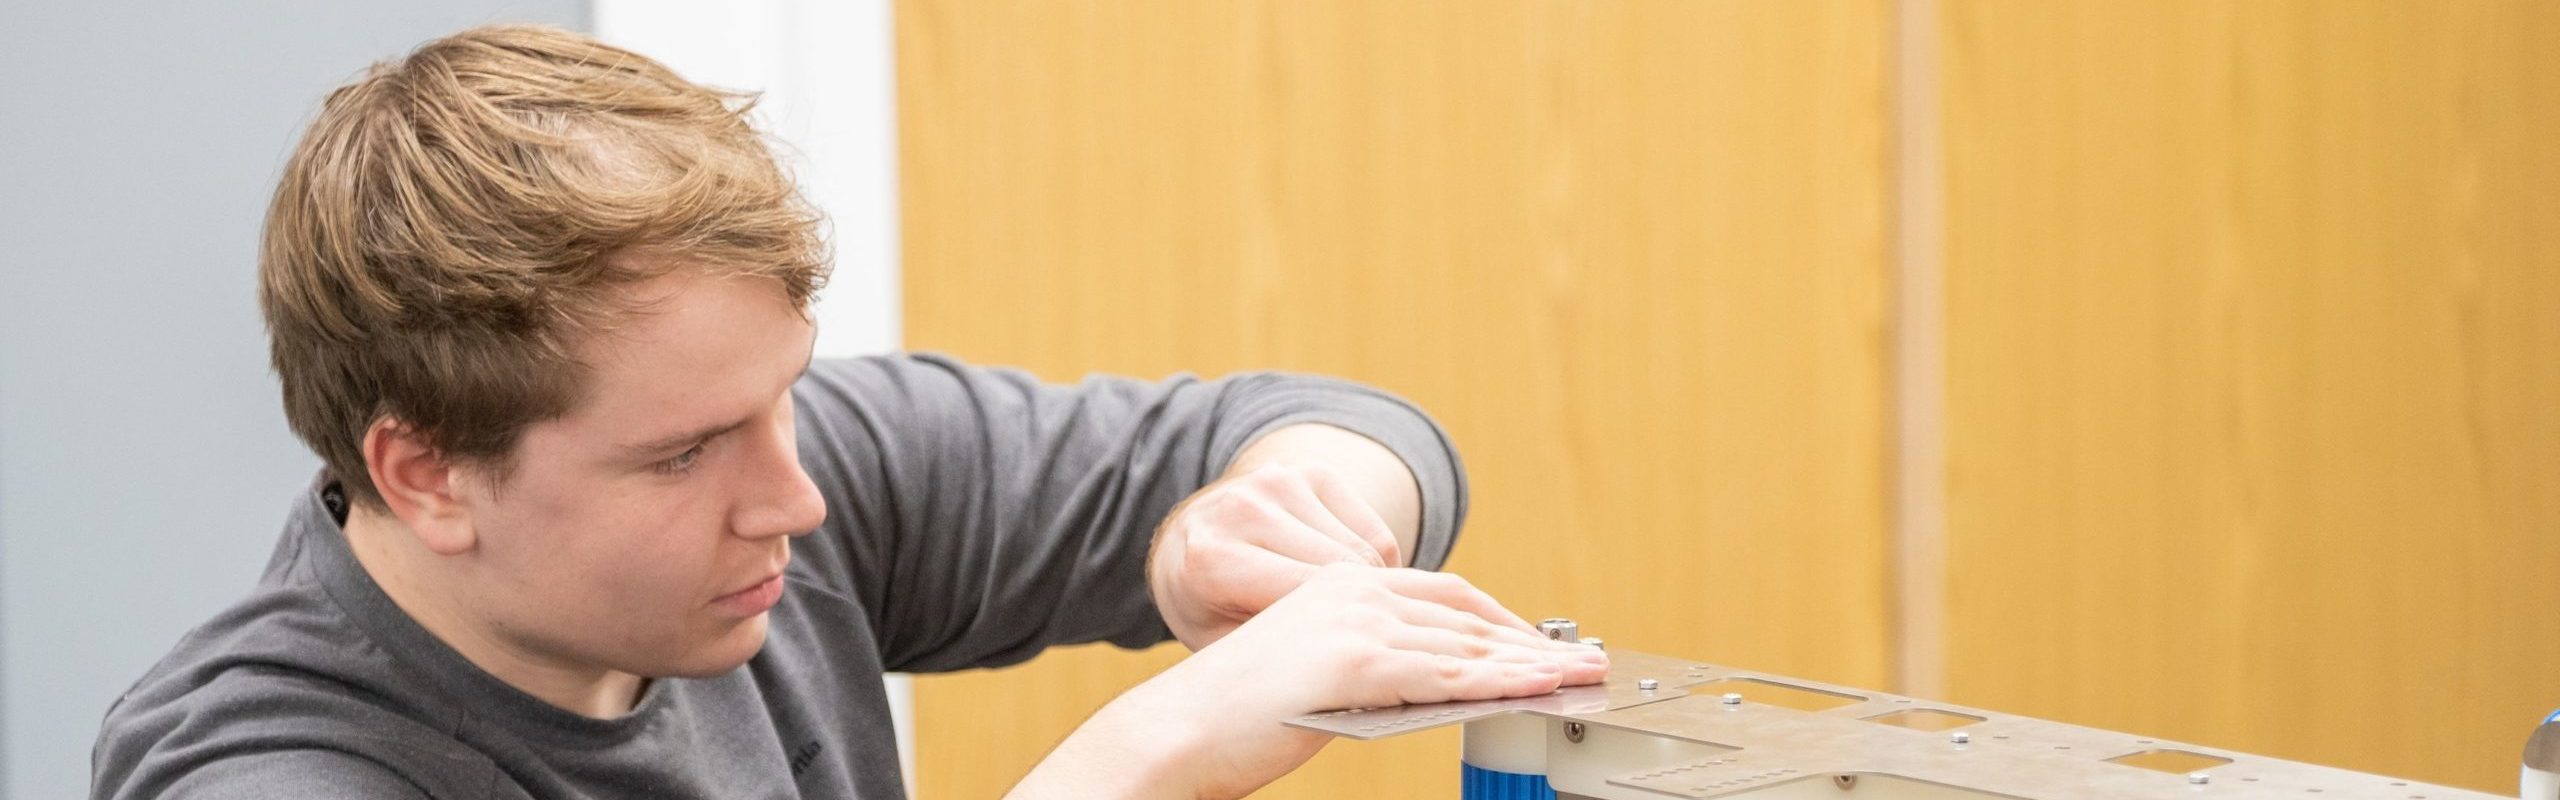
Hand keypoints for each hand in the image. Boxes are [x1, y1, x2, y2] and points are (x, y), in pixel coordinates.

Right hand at [1014, 565, 1609, 798]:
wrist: (1177, 732)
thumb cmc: (1234, 718)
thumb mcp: (1315, 673)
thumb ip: (1370, 665)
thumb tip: (1430, 684)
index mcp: (1340, 586)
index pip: (1445, 595)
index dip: (1502, 620)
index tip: (1542, 643)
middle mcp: (1353, 591)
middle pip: (1466, 614)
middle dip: (1530, 640)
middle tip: (1584, 659)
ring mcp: (1356, 624)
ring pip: (1465, 644)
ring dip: (1530, 662)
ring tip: (1577, 678)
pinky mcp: (1357, 664)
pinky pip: (1447, 674)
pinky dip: (1500, 681)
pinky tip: (1536, 688)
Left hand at [1149, 462, 1406, 648]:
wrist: (1188, 538)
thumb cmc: (1208, 606)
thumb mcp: (1224, 645)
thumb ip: (1273, 658)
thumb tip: (1342, 679)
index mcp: (1213, 559)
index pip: (1308, 600)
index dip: (1346, 641)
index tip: (1369, 670)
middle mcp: (1244, 508)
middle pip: (1347, 574)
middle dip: (1368, 616)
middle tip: (1377, 653)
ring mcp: (1279, 482)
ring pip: (1368, 553)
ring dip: (1375, 590)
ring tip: (1357, 620)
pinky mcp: (1311, 471)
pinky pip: (1374, 531)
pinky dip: (1375, 563)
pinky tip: (1351, 583)